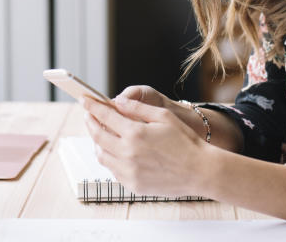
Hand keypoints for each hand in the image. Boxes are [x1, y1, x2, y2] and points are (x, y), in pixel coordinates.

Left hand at [82, 95, 207, 197]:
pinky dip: (109, 158)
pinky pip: (113, 170)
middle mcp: (128, 153)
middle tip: (89, 114)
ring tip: (101, 133)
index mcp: (135, 133)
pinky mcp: (133, 185)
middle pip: (97, 135)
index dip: (93, 106)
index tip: (85, 100)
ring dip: (97, 142)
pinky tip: (116, 151)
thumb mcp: (164, 116)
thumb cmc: (186, 141)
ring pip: (101, 155)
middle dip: (90, 122)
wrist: (200, 171)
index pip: (105, 116)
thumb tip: (119, 101)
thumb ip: (138, 108)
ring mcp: (129, 171)